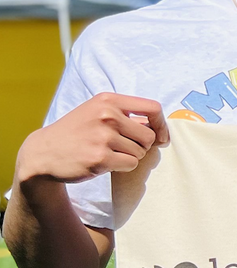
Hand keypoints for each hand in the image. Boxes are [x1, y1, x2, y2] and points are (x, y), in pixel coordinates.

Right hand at [14, 93, 168, 184]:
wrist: (43, 152)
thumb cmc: (76, 132)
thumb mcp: (96, 112)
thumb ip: (125, 115)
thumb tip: (159, 128)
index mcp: (108, 100)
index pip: (153, 107)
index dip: (162, 124)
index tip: (162, 136)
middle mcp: (107, 115)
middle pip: (149, 135)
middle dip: (141, 145)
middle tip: (122, 147)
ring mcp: (103, 137)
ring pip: (140, 152)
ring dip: (129, 156)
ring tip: (107, 152)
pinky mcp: (100, 158)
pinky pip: (131, 164)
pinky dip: (122, 166)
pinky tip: (104, 162)